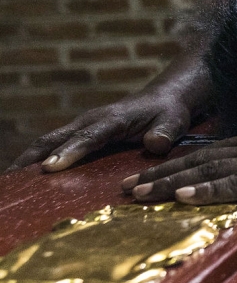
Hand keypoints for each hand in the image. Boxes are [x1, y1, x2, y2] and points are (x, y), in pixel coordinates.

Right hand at [8, 90, 192, 172]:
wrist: (165, 97)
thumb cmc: (169, 112)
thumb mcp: (174, 121)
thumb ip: (165, 132)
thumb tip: (154, 144)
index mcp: (111, 119)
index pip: (86, 137)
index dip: (68, 152)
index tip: (50, 168)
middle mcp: (90, 120)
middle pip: (54, 139)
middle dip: (32, 158)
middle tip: (12, 182)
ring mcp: (82, 126)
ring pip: (47, 142)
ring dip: (27, 160)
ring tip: (10, 184)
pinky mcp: (80, 133)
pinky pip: (53, 146)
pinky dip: (36, 160)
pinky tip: (26, 179)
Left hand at [121, 127, 236, 210]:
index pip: (213, 150)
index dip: (178, 162)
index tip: (149, 174)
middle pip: (204, 157)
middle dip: (162, 172)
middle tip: (127, 186)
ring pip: (213, 169)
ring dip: (173, 182)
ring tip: (142, 194)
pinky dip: (210, 188)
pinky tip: (186, 195)